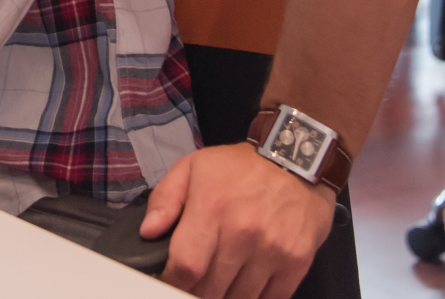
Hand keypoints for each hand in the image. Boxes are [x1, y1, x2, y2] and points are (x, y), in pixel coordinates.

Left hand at [141, 144, 336, 297]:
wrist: (295, 159)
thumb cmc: (239, 168)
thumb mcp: (192, 167)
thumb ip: (165, 199)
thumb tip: (148, 232)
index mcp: (211, 206)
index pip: (186, 266)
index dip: (172, 282)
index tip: (171, 281)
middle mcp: (243, 231)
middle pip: (210, 289)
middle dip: (197, 291)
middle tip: (196, 281)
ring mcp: (272, 249)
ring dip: (225, 295)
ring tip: (220, 280)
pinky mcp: (296, 262)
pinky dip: (254, 298)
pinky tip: (245, 284)